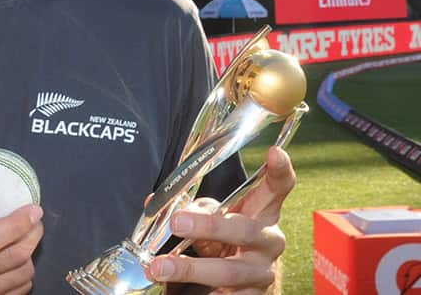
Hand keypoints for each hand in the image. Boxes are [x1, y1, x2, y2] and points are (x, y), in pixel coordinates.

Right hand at [0, 147, 42, 294]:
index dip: (15, 224)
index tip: (32, 209)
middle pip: (10, 260)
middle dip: (31, 236)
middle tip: (35, 219)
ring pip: (17, 279)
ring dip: (28, 256)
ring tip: (26, 238)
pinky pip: (12, 294)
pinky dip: (21, 277)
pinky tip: (15, 262)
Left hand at [147, 146, 295, 293]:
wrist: (240, 283)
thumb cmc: (225, 239)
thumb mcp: (214, 218)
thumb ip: (193, 208)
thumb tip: (156, 204)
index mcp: (263, 213)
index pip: (278, 189)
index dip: (279, 171)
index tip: (274, 153)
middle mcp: (269, 241)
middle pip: (245, 231)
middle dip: (208, 227)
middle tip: (177, 222)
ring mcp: (262, 272)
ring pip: (229, 271)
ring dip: (189, 268)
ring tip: (158, 267)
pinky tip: (177, 290)